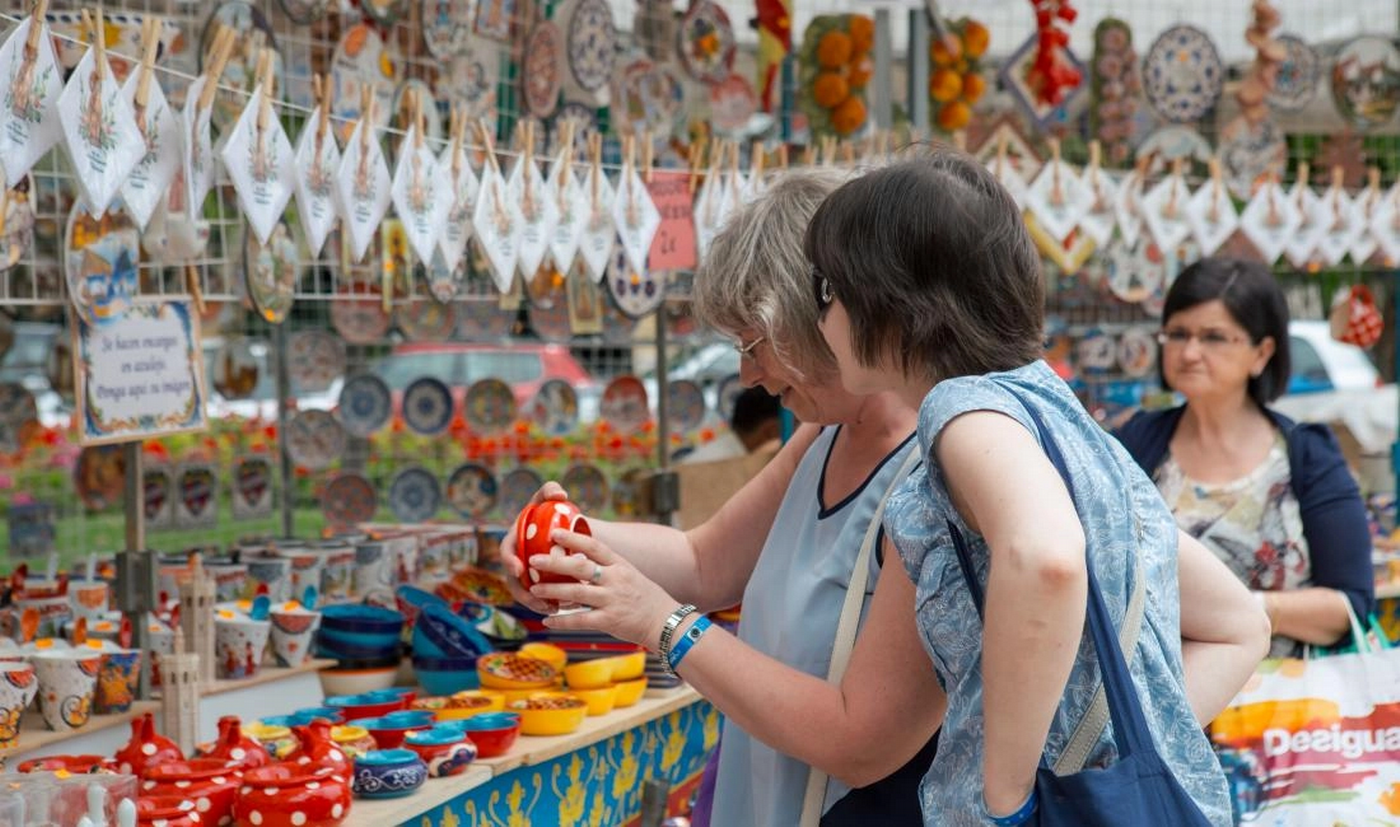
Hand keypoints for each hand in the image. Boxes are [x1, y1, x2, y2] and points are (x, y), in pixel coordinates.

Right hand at [498, 481, 570, 613]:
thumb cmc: (550, 511)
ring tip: (551, 609)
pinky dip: (544, 604)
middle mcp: (516, 557)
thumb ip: (550, 490)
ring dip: (534, 602)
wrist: (559, 527)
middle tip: (536, 599)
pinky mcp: (533, 583)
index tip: (519, 569)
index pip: (506, 550)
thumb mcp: (548, 498)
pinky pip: (534, 597)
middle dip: (522, 591)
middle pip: (512, 578)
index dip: (509, 560)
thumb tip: (559, 494)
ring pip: (523, 592)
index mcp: (514, 538)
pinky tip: (558, 610)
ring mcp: (524, 572)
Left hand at [529, 528, 678, 649]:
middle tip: (533, 559)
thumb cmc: (645, 598)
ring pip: (576, 593)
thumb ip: (608, 567)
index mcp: (620, 565)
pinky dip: (561, 621)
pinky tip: (547, 621)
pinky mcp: (609, 621)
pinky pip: (580, 620)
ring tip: (535, 590)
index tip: (554, 533)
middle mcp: (615, 580)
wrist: (665, 623)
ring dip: (553, 591)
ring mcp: (612, 600)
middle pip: (580, 567)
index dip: (573, 538)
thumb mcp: (630, 575)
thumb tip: (581, 559)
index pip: (594, 546)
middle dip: (555, 563)